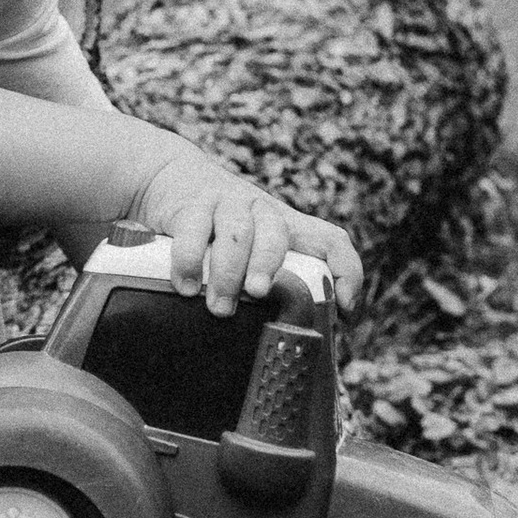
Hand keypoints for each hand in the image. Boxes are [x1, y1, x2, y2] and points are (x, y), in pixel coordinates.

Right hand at [128, 147, 364, 322]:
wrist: (171, 177)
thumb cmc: (217, 228)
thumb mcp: (250, 246)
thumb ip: (266, 279)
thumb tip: (279, 340)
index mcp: (286, 226)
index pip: (330, 240)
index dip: (345, 270)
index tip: (346, 307)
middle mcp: (262, 211)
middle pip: (277, 234)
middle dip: (268, 265)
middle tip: (257, 294)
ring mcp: (228, 203)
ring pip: (236, 233)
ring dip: (227, 273)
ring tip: (219, 308)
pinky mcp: (193, 204)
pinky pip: (193, 229)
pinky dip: (189, 260)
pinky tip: (186, 286)